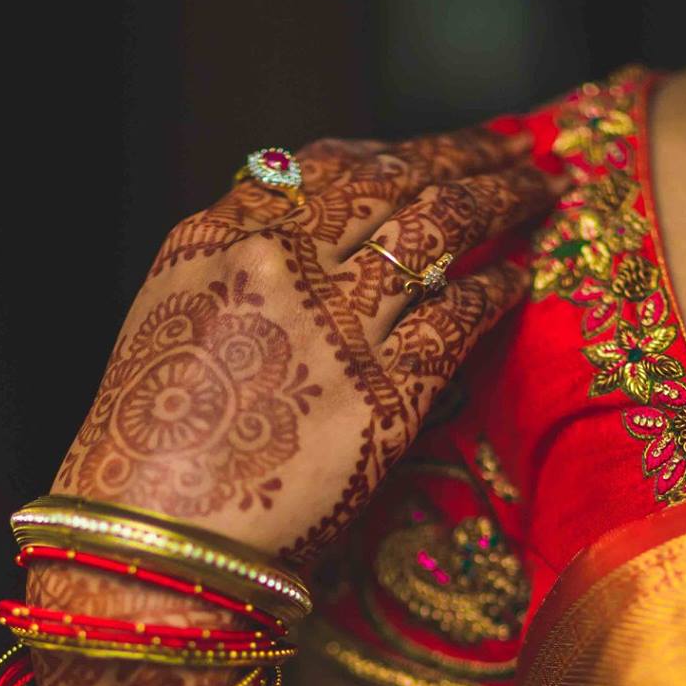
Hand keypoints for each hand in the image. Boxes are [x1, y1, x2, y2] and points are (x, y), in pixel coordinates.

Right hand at [52, 126, 565, 561]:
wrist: (154, 541)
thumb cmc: (146, 455)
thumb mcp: (168, 330)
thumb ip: (237, 278)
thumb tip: (304, 253)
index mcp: (216, 240)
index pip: (321, 167)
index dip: (389, 150)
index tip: (430, 148)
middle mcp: (280, 262)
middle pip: (393, 181)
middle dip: (463, 153)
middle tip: (512, 144)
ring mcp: (335, 322)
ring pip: (440, 229)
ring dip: (500, 200)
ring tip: (539, 188)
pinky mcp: (384, 390)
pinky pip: (458, 317)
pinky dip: (498, 288)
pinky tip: (521, 277)